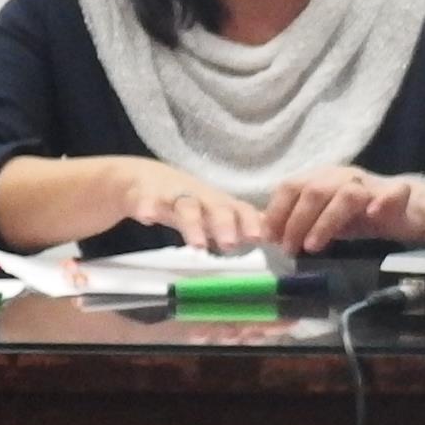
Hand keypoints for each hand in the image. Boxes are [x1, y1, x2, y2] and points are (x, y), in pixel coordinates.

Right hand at [111, 160, 267, 253]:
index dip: (251, 223)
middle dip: (225, 225)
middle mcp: (202, 198)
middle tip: (231, 244)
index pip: (242, 210)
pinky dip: (147, 208)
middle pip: (217, 208)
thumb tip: (278, 236)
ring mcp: (175, 196)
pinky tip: (147, 218)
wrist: (147, 179)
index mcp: (221, 205)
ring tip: (196, 245)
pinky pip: (146, 201)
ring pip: (186, 207)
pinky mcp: (147, 195)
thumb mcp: (218, 212)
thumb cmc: (191, 201)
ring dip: (192, 225)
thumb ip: (244, 224)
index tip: (258, 239)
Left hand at [264, 164, 424, 255]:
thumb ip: (295, 222)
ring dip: (327, 220)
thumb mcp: (321, 218)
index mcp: (321, 178)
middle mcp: (343, 176)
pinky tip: (372, 214)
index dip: (276, 212)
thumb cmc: (358, 215)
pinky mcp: (398, 195)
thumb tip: (261, 234)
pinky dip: (382, 202)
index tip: (268, 239)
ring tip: (314, 247)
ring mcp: (371, 185)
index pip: (291, 186)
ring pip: (347, 194)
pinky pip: (392, 193)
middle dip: (297, 221)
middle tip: (289, 250)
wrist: (407, 209)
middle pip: (315, 190)